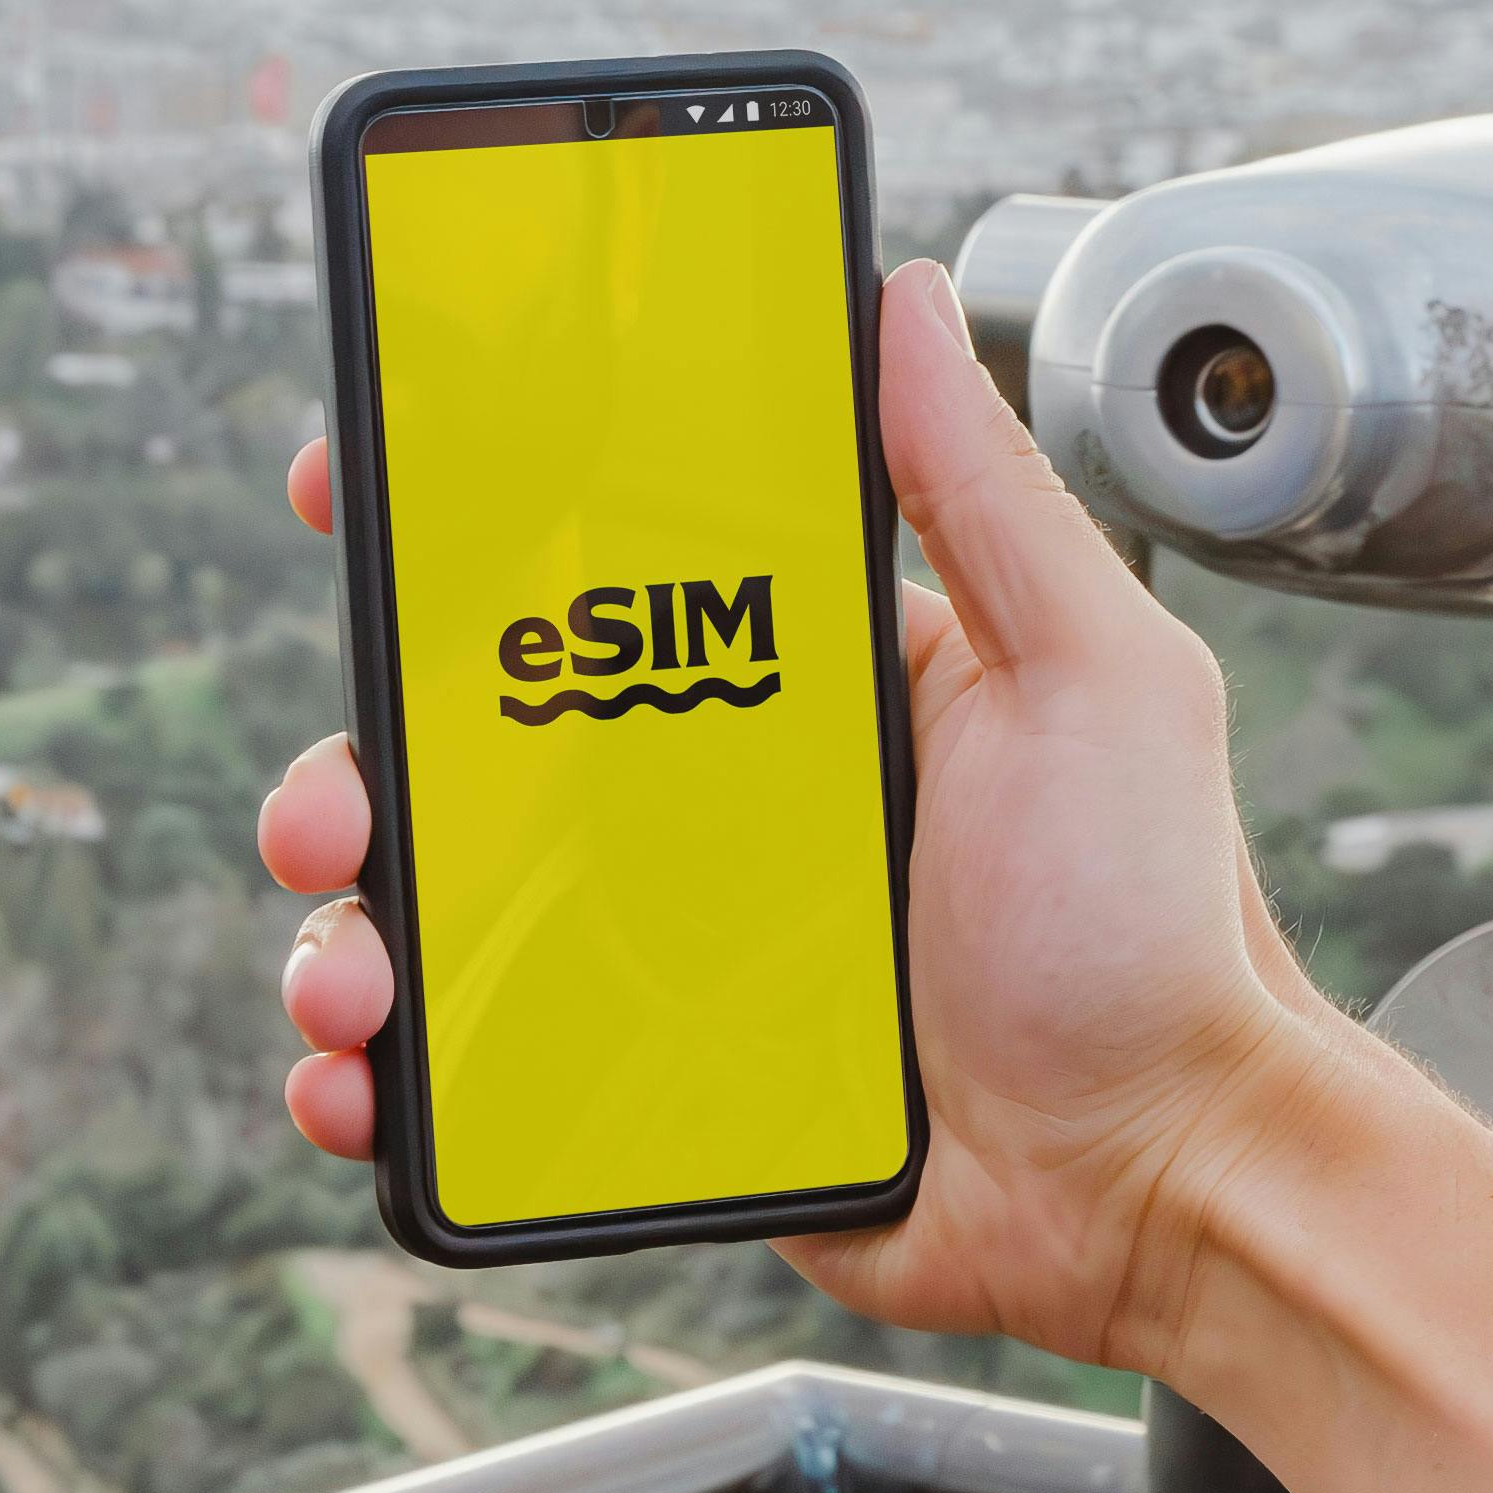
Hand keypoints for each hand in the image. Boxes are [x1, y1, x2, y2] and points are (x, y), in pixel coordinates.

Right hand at [260, 258, 1350, 1367]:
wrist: (1154, 1187)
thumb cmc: (1151, 934)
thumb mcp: (1091, 676)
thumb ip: (983, 493)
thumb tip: (897, 305)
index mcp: (804, 680)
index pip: (597, 569)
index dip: (462, 526)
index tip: (358, 489)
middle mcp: (718, 798)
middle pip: (477, 741)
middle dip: (362, 753)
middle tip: (338, 801)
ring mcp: (668, 939)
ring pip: (446, 902)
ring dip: (350, 923)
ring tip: (354, 976)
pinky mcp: (648, 1074)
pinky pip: (476, 1062)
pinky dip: (387, 1071)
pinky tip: (363, 1079)